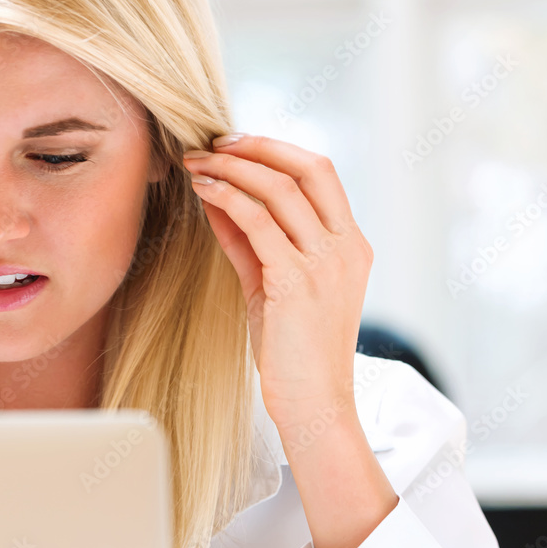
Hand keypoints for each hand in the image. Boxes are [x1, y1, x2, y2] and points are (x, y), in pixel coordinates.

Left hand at [182, 133, 372, 432]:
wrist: (313, 403)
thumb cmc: (292, 348)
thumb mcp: (272, 284)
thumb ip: (250, 241)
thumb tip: (216, 198)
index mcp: (350, 244)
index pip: (321, 173)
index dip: (276, 148)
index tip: (235, 143)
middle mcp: (345, 247)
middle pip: (307, 169)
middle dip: (255, 148)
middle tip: (212, 144)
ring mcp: (325, 263)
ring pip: (279, 190)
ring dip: (231, 169)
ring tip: (196, 164)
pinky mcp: (296, 282)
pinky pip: (258, 223)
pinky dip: (226, 199)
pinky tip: (202, 192)